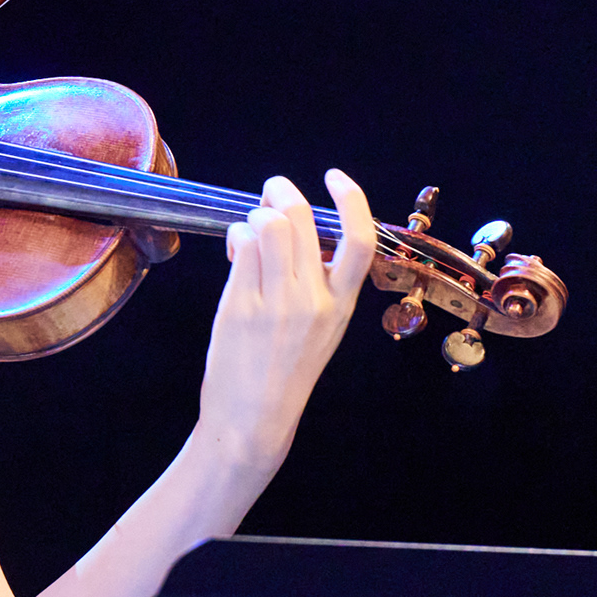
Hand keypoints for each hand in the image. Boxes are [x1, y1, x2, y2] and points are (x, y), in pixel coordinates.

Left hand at [196, 169, 374, 472]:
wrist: (254, 418)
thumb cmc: (283, 372)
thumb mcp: (320, 328)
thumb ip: (315, 283)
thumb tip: (291, 232)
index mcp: (342, 305)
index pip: (361, 241)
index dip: (352, 200)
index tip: (334, 177)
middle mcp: (314, 300)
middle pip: (302, 219)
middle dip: (282, 192)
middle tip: (271, 191)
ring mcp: (277, 302)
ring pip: (269, 226)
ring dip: (256, 214)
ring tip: (250, 228)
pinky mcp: (241, 306)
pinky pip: (241, 247)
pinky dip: (237, 236)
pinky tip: (235, 249)